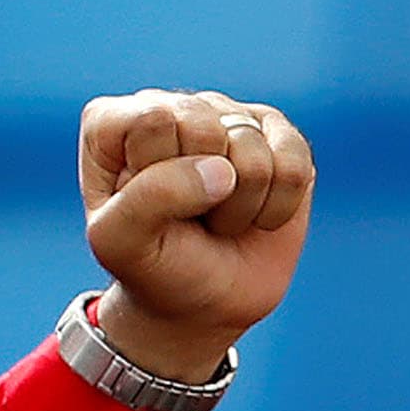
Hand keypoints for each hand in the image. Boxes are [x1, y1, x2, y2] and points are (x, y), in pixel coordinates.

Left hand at [79, 89, 315, 381]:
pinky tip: (254, 215)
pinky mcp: (279, 137)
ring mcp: (229, 116)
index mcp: (114, 122)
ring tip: (215, 218)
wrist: (204, 302)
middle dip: (200, 193)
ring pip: (253, 152)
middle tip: (186, 217)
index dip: (157, 177)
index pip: (153, 122)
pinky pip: (295, 165)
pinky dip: (276, 208)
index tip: (144, 209)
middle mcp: (173, 107)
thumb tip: (223, 170)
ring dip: (237, 208)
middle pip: (206, 129)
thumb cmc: (153, 265)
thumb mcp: (120, 242)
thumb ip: (149, 198)